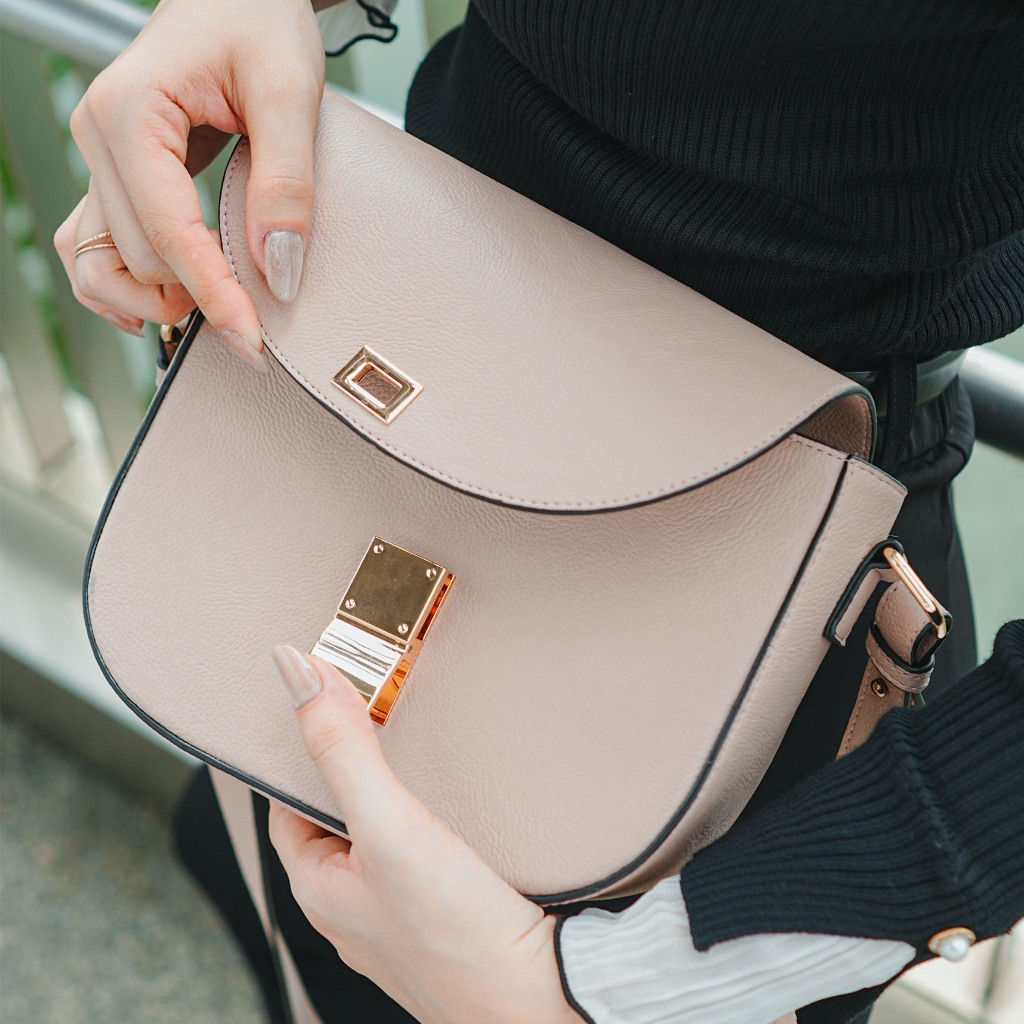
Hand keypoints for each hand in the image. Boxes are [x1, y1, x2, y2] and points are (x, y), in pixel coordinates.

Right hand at [53, 0, 325, 367]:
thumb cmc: (258, 19)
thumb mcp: (290, 91)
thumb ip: (286, 184)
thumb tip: (279, 271)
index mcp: (132, 111)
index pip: (167, 232)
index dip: (213, 294)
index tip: (254, 341)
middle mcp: (100, 136)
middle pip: (135, 257)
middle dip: (194, 299)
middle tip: (258, 326)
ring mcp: (101, 157)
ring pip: (99, 261)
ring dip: (149, 301)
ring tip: (214, 310)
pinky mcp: (116, 173)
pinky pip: (97, 245)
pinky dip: (127, 285)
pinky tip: (173, 301)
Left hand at [268, 645, 584, 1023]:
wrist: (540, 1001)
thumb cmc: (455, 937)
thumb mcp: (387, 826)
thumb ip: (343, 751)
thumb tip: (296, 674)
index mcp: (318, 889)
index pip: (286, 802)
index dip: (300, 750)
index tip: (322, 702)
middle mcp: (352, 905)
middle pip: (337, 814)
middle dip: (353, 765)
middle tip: (375, 713)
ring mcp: (400, 914)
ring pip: (382, 834)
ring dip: (395, 791)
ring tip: (416, 750)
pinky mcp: (446, 915)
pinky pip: (422, 854)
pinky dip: (430, 820)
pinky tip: (458, 806)